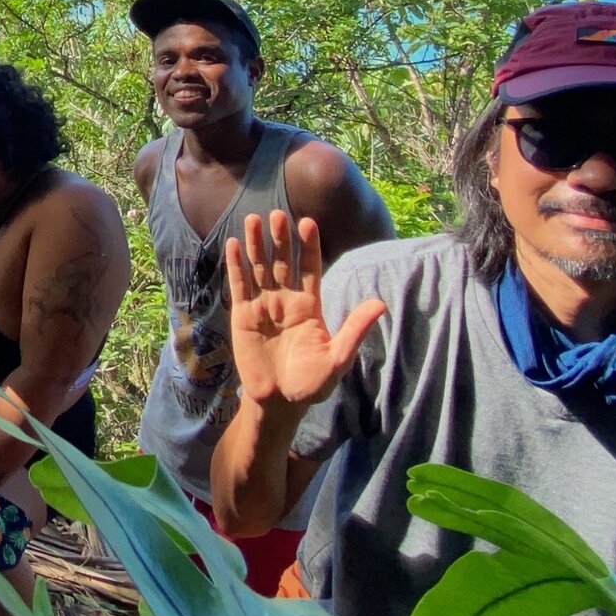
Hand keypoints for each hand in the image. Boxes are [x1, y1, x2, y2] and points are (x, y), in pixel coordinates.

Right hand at [225, 209, 385, 411]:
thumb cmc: (312, 382)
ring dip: (256, 244)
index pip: (311, 268)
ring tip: (253, 219)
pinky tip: (233, 244)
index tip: (308, 222)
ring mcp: (263, 305)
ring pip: (259, 268)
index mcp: (310, 305)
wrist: (280, 401)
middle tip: (279, 214)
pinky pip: (239, 285)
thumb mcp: (338, 357)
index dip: (309, 246)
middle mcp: (286, 299)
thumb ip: (355, 329)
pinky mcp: (243, 315)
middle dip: (281, 238)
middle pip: (283, 262)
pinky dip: (236, 265)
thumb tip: (381, 304)